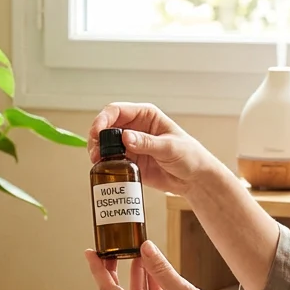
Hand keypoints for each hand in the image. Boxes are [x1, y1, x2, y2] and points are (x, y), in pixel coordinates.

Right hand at [88, 103, 221, 196]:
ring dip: (98, 150)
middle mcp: (136, 127)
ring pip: (106, 143)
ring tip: (97, 160)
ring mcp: (131, 144)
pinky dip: (104, 162)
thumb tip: (126, 137)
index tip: (98, 131)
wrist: (195, 179)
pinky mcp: (130, 160)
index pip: (118, 111)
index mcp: (146, 116)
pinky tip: (104, 168)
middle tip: (95, 150)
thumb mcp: (170, 148)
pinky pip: (111, 159)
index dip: (104, 119)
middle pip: (107, 126)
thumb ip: (147, 143)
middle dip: (97, 136)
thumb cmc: (190, 156)